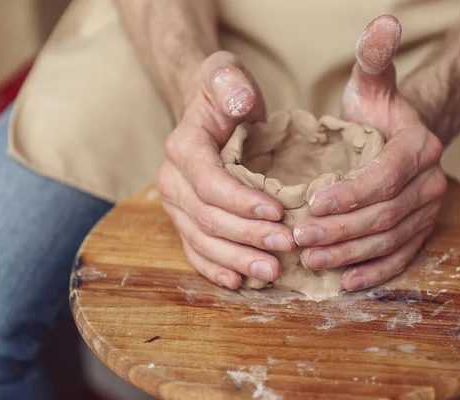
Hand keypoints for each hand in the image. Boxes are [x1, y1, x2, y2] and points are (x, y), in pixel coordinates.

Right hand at [158, 51, 294, 289]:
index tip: (278, 213)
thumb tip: (240, 101)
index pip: (208, 182)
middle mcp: (172, 180)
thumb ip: (230, 82)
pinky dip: (215, 269)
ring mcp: (176, 205)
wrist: (208, 114)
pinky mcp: (185, 221)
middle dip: (248, 235)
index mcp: (183, 147)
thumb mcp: (227, 75)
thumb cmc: (224, 95)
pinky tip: (239, 282)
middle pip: (207, 218)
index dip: (241, 201)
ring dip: (237, 259)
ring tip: (272, 271)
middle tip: (286, 245)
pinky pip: (195, 251)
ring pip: (201, 241)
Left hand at [294, 15, 446, 290]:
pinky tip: (345, 281)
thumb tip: (382, 23)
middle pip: (385, 214)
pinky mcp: (419, 231)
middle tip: (300, 239)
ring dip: (350, 254)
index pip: (385, 176)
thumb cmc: (374, 113)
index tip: (311, 204)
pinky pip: (400, 257)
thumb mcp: (371, 84)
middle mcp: (430, 182)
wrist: (396, 138)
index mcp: (417, 147)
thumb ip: (374, 59)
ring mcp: (427, 211)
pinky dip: (373, 271)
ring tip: (312, 260)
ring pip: (390, 240)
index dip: (350, 193)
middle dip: (341, 230)